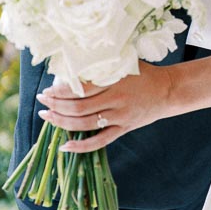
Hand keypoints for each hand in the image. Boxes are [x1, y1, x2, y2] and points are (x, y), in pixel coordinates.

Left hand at [37, 63, 172, 154]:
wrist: (168, 90)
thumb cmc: (143, 73)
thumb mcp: (124, 63)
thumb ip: (102, 65)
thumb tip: (72, 65)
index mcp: (115, 81)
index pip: (81, 89)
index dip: (61, 91)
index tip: (47, 90)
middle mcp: (116, 100)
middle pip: (79, 108)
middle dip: (56, 106)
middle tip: (42, 101)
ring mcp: (120, 117)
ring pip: (85, 124)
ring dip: (62, 123)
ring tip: (47, 117)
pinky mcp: (124, 129)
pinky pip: (100, 141)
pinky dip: (81, 146)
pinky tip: (65, 146)